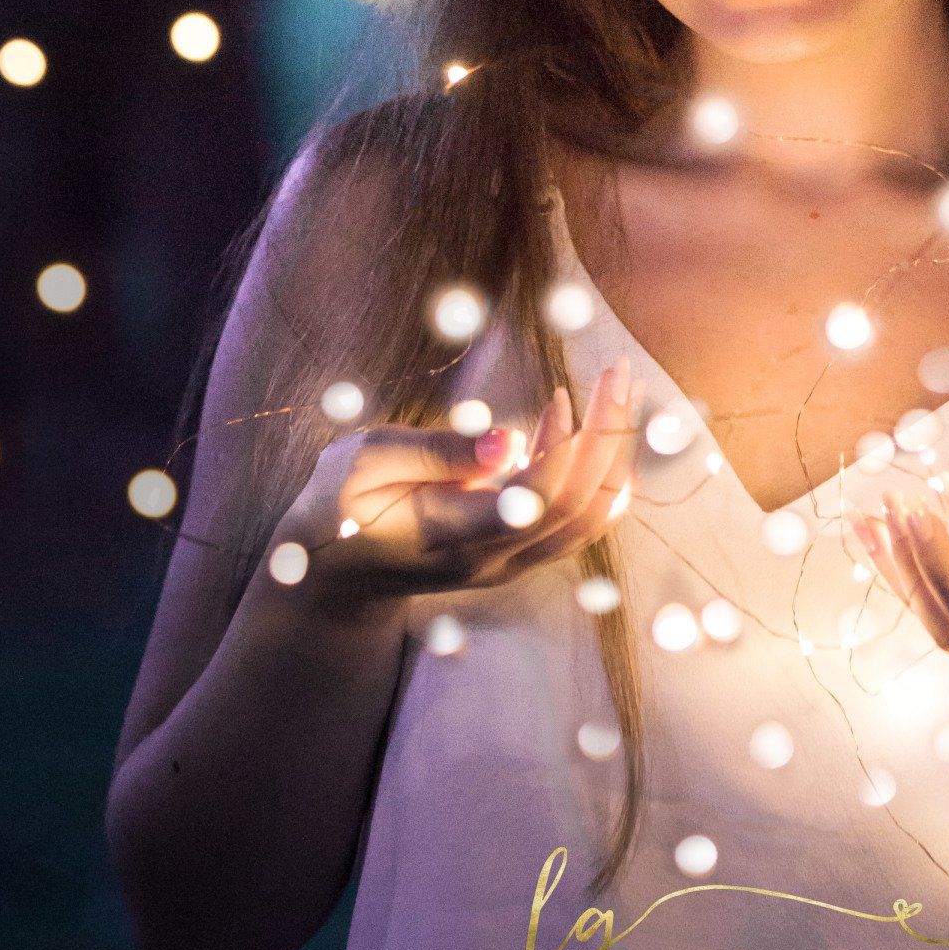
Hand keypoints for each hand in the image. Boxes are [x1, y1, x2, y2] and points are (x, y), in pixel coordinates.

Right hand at [270, 355, 643, 621]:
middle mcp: (493, 560)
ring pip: (590, 518)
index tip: (568, 392)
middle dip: (609, 437)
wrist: (332, 577)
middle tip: (616, 372)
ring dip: (613, 454)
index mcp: (452, 537)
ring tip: (614, 388)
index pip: (535, 503)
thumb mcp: (362, 464)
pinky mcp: (516, 554)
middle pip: (580, 509)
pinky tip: (573, 421)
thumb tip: (510, 438)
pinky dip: (592, 470)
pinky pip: (575, 518)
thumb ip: (436, 451)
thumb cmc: (339, 506)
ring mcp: (510, 564)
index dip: (567, 449)